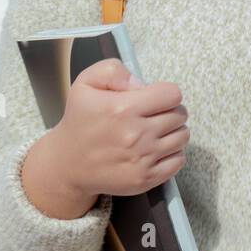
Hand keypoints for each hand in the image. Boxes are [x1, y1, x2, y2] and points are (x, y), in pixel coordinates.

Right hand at [22, 58, 188, 219]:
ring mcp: (142, 159)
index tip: (154, 98)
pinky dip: (173, 153)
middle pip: (180, 115)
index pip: (172, 94)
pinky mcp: (145, 178)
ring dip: (174, 131)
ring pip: (182, 137)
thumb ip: (114, 71)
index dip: (165, 93)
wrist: (67, 164)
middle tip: (154, 115)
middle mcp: (136, 135)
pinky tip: (157, 149)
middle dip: (171, 110)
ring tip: (156, 131)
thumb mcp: (86, 84)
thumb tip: (141, 83)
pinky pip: (178, 161)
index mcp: (123, 109)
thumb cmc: (79, 122)